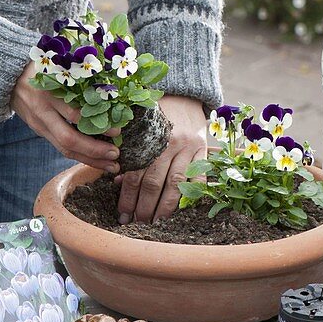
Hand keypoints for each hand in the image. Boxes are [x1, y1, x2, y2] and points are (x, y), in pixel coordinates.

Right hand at [10, 62, 119, 172]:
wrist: (9, 78)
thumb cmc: (41, 67)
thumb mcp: (57, 66)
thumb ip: (78, 76)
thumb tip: (111, 89)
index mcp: (50, 92)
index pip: (75, 114)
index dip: (97, 124)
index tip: (118, 129)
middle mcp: (43, 111)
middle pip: (69, 138)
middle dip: (94, 150)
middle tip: (116, 153)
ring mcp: (40, 124)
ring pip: (64, 148)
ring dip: (89, 159)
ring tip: (111, 165)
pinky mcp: (39, 131)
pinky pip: (60, 147)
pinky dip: (79, 155)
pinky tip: (95, 159)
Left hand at [117, 95, 207, 223]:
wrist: (183, 97)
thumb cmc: (156, 117)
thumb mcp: (140, 128)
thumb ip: (131, 152)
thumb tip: (118, 181)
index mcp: (147, 138)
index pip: (135, 174)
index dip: (127, 198)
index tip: (122, 215)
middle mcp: (168, 143)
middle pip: (154, 183)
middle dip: (144, 208)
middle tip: (138, 224)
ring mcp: (188, 148)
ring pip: (176, 184)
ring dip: (165, 208)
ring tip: (156, 223)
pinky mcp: (204, 150)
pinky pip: (200, 177)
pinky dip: (193, 194)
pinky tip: (183, 209)